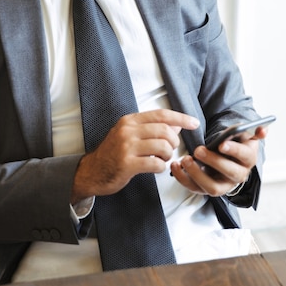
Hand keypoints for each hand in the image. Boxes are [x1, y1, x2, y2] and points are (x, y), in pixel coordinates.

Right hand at [71, 110, 199, 202]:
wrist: (92, 172)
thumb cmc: (114, 153)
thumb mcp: (130, 135)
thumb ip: (152, 128)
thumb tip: (177, 124)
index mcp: (129, 120)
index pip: (161, 114)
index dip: (180, 118)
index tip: (194, 123)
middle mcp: (127, 130)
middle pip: (164, 130)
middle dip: (173, 142)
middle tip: (169, 150)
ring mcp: (126, 147)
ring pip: (162, 147)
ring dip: (168, 156)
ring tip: (162, 160)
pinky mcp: (127, 164)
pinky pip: (155, 164)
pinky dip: (161, 167)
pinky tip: (155, 168)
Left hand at [170, 126, 267, 196]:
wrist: (227, 158)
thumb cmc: (235, 144)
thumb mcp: (245, 136)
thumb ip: (254, 131)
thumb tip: (263, 130)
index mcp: (247, 160)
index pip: (244, 156)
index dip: (234, 150)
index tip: (222, 144)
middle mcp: (237, 176)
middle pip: (228, 173)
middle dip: (213, 161)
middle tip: (198, 150)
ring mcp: (222, 185)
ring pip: (212, 187)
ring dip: (197, 174)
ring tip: (185, 159)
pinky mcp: (206, 189)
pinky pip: (194, 188)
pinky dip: (183, 178)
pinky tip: (175, 165)